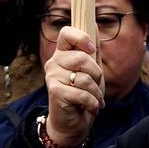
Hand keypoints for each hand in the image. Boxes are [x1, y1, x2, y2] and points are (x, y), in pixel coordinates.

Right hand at [42, 25, 104, 147]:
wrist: (73, 121)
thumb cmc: (84, 92)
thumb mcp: (92, 69)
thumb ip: (93, 50)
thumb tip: (95, 26)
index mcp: (62, 53)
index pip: (66, 33)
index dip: (81, 38)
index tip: (92, 49)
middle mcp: (53, 62)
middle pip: (81, 58)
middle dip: (96, 74)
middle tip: (95, 84)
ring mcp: (52, 76)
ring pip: (84, 78)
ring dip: (96, 91)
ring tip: (94, 98)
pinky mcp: (54, 92)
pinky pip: (82, 93)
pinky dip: (92, 102)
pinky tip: (92, 106)